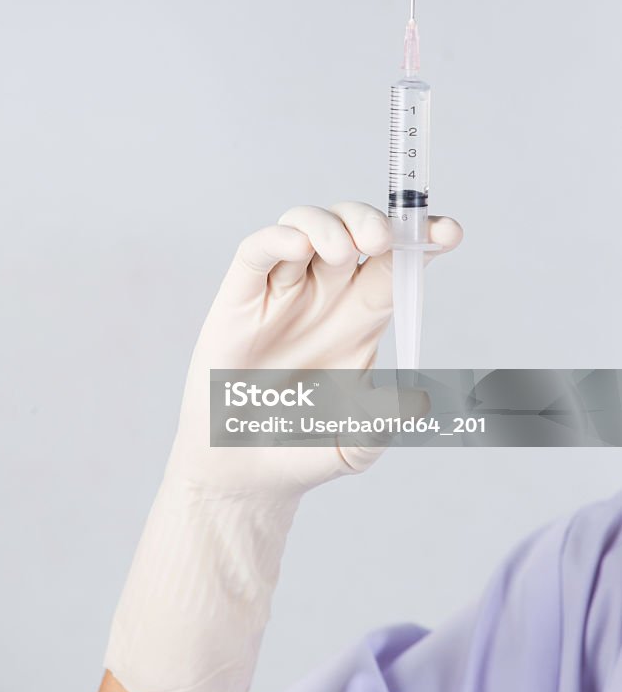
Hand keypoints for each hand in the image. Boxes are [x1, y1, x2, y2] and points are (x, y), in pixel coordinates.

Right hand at [175, 201, 461, 488]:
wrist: (241, 470)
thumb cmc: (300, 448)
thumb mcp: (354, 446)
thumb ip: (382, 423)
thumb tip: (417, 401)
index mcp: (362, 317)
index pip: (396, 263)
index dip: (422, 240)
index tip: (449, 232)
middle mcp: (326, 295)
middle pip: (355, 230)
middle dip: (375, 221)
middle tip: (382, 241)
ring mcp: (283, 291)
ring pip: (308, 225)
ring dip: (330, 224)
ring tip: (340, 251)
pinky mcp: (241, 297)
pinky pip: (259, 251)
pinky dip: (279, 237)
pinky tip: (298, 247)